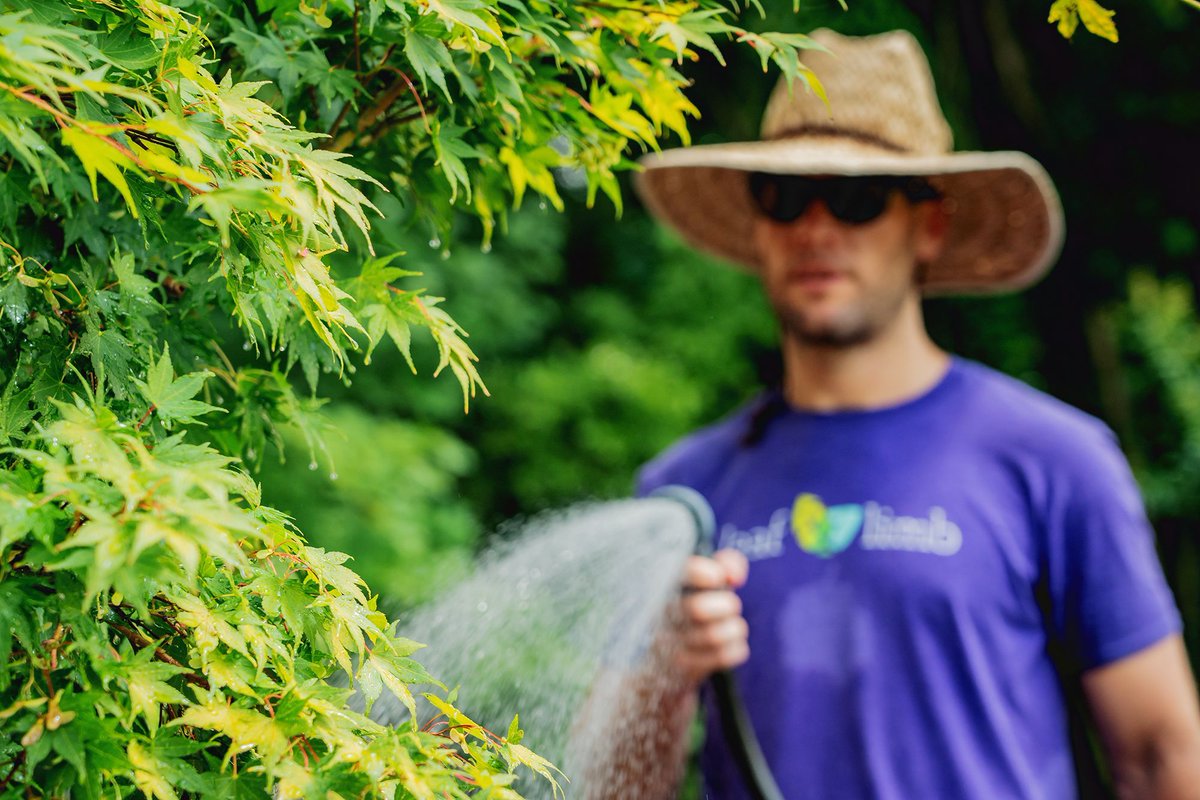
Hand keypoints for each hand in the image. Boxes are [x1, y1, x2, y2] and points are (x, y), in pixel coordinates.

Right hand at [672, 549, 749, 687]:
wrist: (665, 659)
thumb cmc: (693, 607)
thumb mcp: (705, 580)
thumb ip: (725, 565)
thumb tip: (735, 575)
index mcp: (663, 587)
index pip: (674, 575)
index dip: (699, 572)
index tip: (718, 576)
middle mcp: (660, 615)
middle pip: (697, 609)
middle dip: (726, 605)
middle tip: (730, 606)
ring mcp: (669, 645)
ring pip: (713, 636)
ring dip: (734, 628)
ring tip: (733, 626)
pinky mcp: (682, 668)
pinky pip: (721, 656)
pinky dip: (736, 648)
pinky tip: (733, 644)